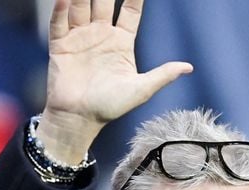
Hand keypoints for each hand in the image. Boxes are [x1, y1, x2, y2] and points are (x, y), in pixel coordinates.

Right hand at [37, 0, 192, 163]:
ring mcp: (80, 38)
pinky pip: (60, 22)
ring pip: (80, 7)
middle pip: (104, 2)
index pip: (130, 12)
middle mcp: (101, 36)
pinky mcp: (61, 45)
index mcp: (121, 44)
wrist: (80, 119)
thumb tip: (189, 67)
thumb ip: (163, 75)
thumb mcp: (141, 89)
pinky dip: (61, 8)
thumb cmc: (111, 107)